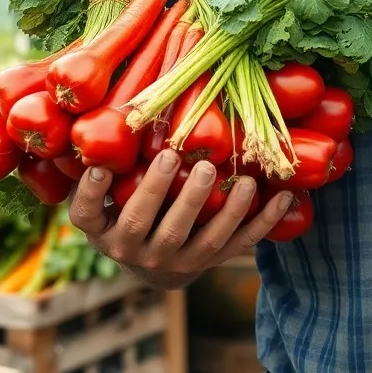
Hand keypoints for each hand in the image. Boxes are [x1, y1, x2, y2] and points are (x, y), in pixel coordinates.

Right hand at [69, 149, 294, 289]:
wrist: (153, 266)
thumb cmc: (129, 210)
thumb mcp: (109, 196)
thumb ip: (108, 164)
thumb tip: (112, 106)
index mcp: (105, 232)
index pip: (87, 216)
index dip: (90, 194)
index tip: (99, 168)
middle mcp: (135, 251)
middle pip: (144, 224)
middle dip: (158, 190)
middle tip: (174, 156)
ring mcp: (175, 262)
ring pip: (200, 240)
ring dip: (223, 210)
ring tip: (243, 180)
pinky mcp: (208, 263)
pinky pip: (239, 243)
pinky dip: (264, 222)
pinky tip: (284, 196)